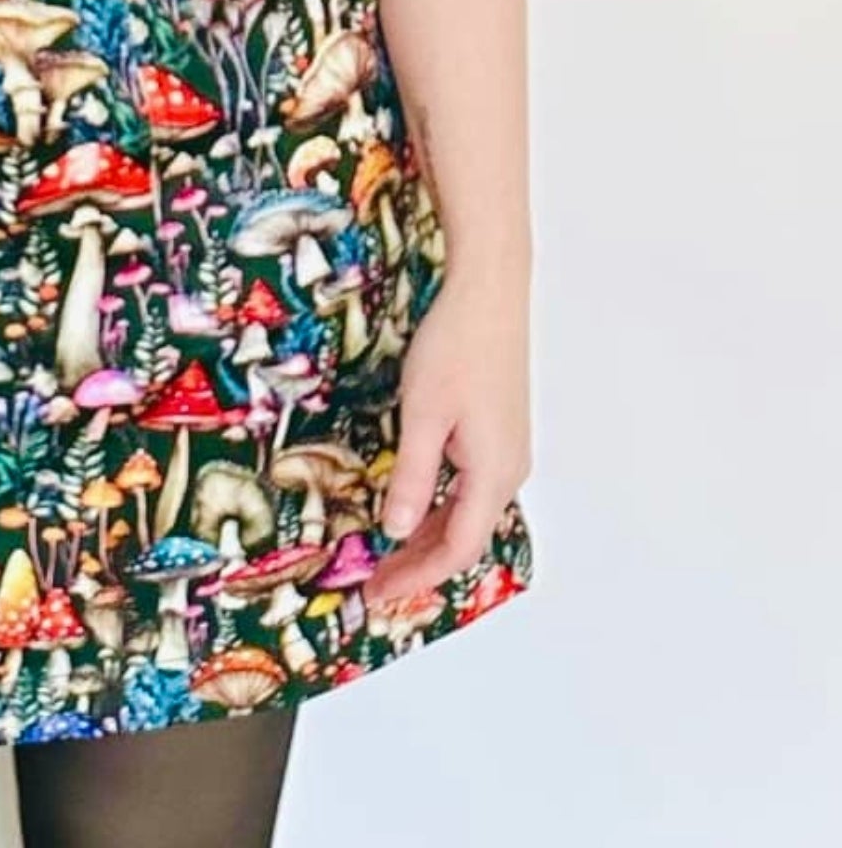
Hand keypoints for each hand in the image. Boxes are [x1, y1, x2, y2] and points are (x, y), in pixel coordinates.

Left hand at [363, 260, 531, 606]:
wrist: (490, 291)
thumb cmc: (456, 346)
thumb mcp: (423, 414)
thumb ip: (411, 475)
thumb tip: (397, 530)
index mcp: (494, 473)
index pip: (455, 548)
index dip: (415, 576)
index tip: (377, 592)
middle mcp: (509, 470)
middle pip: (464, 536)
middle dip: (419, 563)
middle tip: (374, 581)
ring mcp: (508, 449)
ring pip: (467, 511)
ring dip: (429, 535)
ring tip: (388, 553)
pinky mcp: (500, 429)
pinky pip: (471, 487)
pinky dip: (440, 506)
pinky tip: (414, 503)